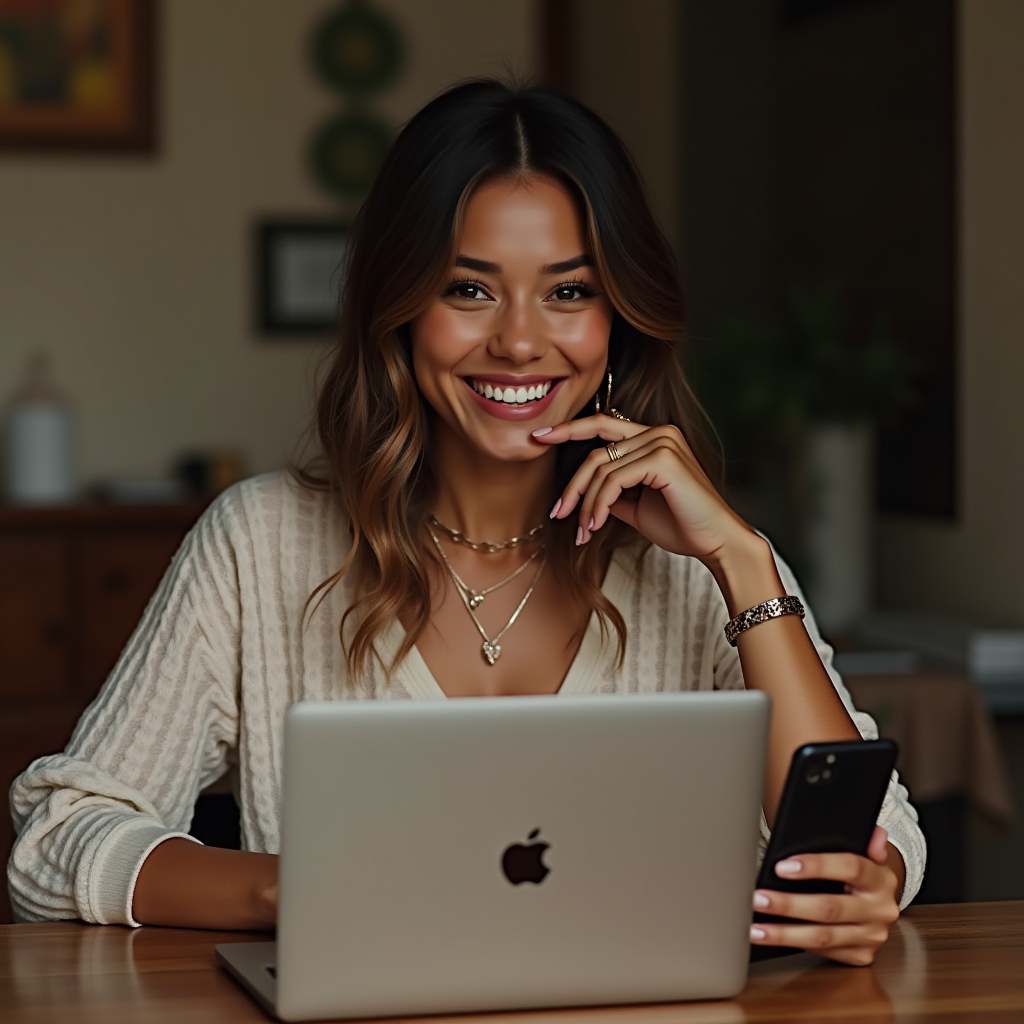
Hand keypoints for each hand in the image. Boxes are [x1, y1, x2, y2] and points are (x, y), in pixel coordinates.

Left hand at [533, 414, 750, 561]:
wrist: (717, 543)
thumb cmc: (683, 526)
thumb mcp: (638, 507)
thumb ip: (614, 493)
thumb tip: (586, 495)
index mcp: (654, 438)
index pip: (603, 425)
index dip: (569, 428)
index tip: (539, 437)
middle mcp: (659, 433)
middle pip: (596, 452)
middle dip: (572, 485)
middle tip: (558, 513)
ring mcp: (663, 442)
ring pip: (601, 468)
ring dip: (586, 504)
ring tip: (583, 531)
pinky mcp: (663, 459)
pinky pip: (614, 480)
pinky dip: (599, 504)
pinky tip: (596, 525)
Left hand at [749, 826, 900, 965]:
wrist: (880, 902)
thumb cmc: (862, 872)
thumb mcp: (864, 850)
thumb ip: (864, 837)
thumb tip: (874, 834)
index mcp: (880, 879)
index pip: (850, 868)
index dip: (816, 866)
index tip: (782, 867)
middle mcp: (880, 910)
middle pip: (830, 908)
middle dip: (789, 905)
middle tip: (758, 899)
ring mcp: (871, 936)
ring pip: (823, 937)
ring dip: (785, 933)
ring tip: (756, 928)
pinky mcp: (861, 955)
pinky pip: (824, 952)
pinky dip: (794, 945)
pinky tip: (773, 938)